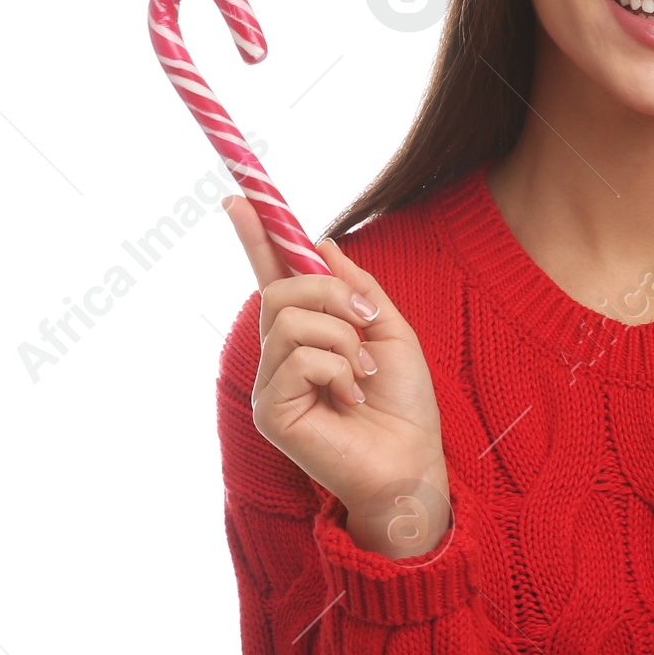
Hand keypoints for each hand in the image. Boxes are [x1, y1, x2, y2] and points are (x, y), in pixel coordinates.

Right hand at [225, 195, 451, 557]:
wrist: (413, 459)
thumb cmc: (404, 404)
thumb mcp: (389, 329)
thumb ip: (356, 287)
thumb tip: (321, 244)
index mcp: (307, 332)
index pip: (271, 274)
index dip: (256, 235)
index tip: (240, 195)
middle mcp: (279, 354)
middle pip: (278, 290)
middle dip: (331, 295)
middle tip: (366, 322)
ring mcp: (270, 383)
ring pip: (289, 320)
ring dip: (342, 337)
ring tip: (362, 373)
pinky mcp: (269, 410)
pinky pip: (298, 358)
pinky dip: (337, 368)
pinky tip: (350, 397)